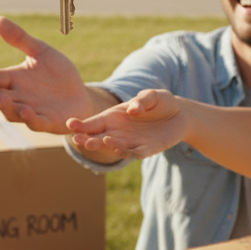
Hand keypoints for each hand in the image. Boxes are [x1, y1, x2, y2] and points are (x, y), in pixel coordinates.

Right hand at [0, 17, 109, 134]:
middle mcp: (18, 98)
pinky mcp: (48, 123)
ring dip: (7, 107)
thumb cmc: (57, 74)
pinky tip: (27, 112)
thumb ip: (20, 39)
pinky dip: (31, 119)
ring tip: (3, 99)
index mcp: (14, 80)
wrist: (80, 95)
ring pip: (14, 112)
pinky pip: (37, 123)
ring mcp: (31, 112)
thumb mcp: (40, 52)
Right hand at [65, 89, 189, 158]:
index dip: (81, 124)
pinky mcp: (145, 149)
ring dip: (103, 146)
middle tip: (77, 139)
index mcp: (113, 116)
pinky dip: (125, 152)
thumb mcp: (152, 95)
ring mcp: (130, 142)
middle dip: (87, 139)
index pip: (94, 122)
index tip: (70, 124)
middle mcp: (118, 131)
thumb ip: (142, 101)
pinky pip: (133, 153)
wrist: (180, 115)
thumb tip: (132, 110)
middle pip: (98, 137)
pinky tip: (117, 148)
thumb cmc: (160, 102)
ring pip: (113, 147)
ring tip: (94, 142)